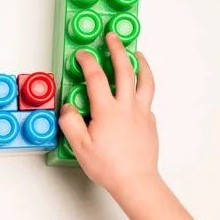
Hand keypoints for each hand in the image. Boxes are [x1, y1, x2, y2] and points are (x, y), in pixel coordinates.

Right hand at [59, 32, 157, 194]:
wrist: (136, 182)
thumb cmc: (109, 167)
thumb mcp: (80, 147)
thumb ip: (71, 123)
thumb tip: (68, 107)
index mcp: (107, 111)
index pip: (96, 77)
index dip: (88, 62)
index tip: (82, 54)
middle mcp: (127, 107)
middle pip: (124, 70)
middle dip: (117, 49)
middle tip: (113, 37)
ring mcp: (142, 114)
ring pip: (145, 81)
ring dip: (140, 64)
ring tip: (137, 53)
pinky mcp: (150, 123)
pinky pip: (148, 99)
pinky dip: (143, 87)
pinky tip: (138, 90)